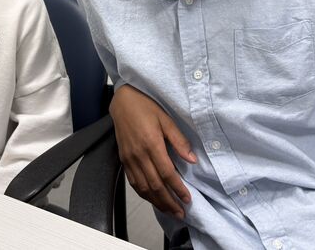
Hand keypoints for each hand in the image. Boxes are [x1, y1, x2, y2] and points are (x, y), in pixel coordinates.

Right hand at [110, 84, 195, 218]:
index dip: (178, 188)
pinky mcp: (124, 160)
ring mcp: (129, 159)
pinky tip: (152, 199)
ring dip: (157, 202)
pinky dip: (143, 194)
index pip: (167, 173)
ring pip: (143, 187)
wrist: (122, 101)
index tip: (187, 198)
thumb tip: (192, 159)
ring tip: (169, 210)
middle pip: (155, 185)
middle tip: (180, 212)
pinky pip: (133, 182)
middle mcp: (139, 155)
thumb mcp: (166, 119)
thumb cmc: (146, 106)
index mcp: (151, 144)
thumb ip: (179, 140)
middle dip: (169, 202)